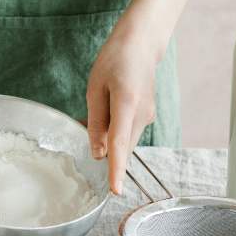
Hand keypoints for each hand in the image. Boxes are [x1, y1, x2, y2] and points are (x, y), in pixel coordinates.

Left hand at [86, 13, 167, 194]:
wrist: (142, 44)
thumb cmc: (115, 60)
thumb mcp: (95, 87)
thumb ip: (96, 122)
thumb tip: (98, 153)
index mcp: (126, 103)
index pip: (119, 144)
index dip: (116, 169)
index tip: (115, 191)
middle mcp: (141, 114)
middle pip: (120, 145)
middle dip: (103, 144)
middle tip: (88, 119)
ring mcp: (147, 116)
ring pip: (124, 140)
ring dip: (109, 135)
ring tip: (100, 104)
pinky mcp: (147, 115)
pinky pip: (128, 131)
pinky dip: (115, 128)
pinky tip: (110, 106)